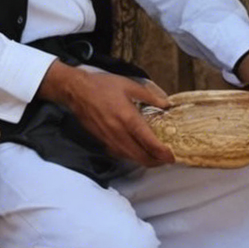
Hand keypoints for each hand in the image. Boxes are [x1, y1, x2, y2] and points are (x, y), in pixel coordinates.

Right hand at [38, 61, 173, 166]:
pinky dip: (130, 156)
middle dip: (155, 162)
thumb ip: (150, 96)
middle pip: (140, 156)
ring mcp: (109, 139)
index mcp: (128, 118)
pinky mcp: (101, 140)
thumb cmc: (103, 86)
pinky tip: (137, 152)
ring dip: (143, 161)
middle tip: (166, 160)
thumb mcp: (130, 85)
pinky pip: (119, 154)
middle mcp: (119, 132)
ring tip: (155, 157)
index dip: (162, 153)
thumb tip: (166, 104)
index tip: (172, 157)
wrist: (76, 91)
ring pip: (129, 157)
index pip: (149, 142)